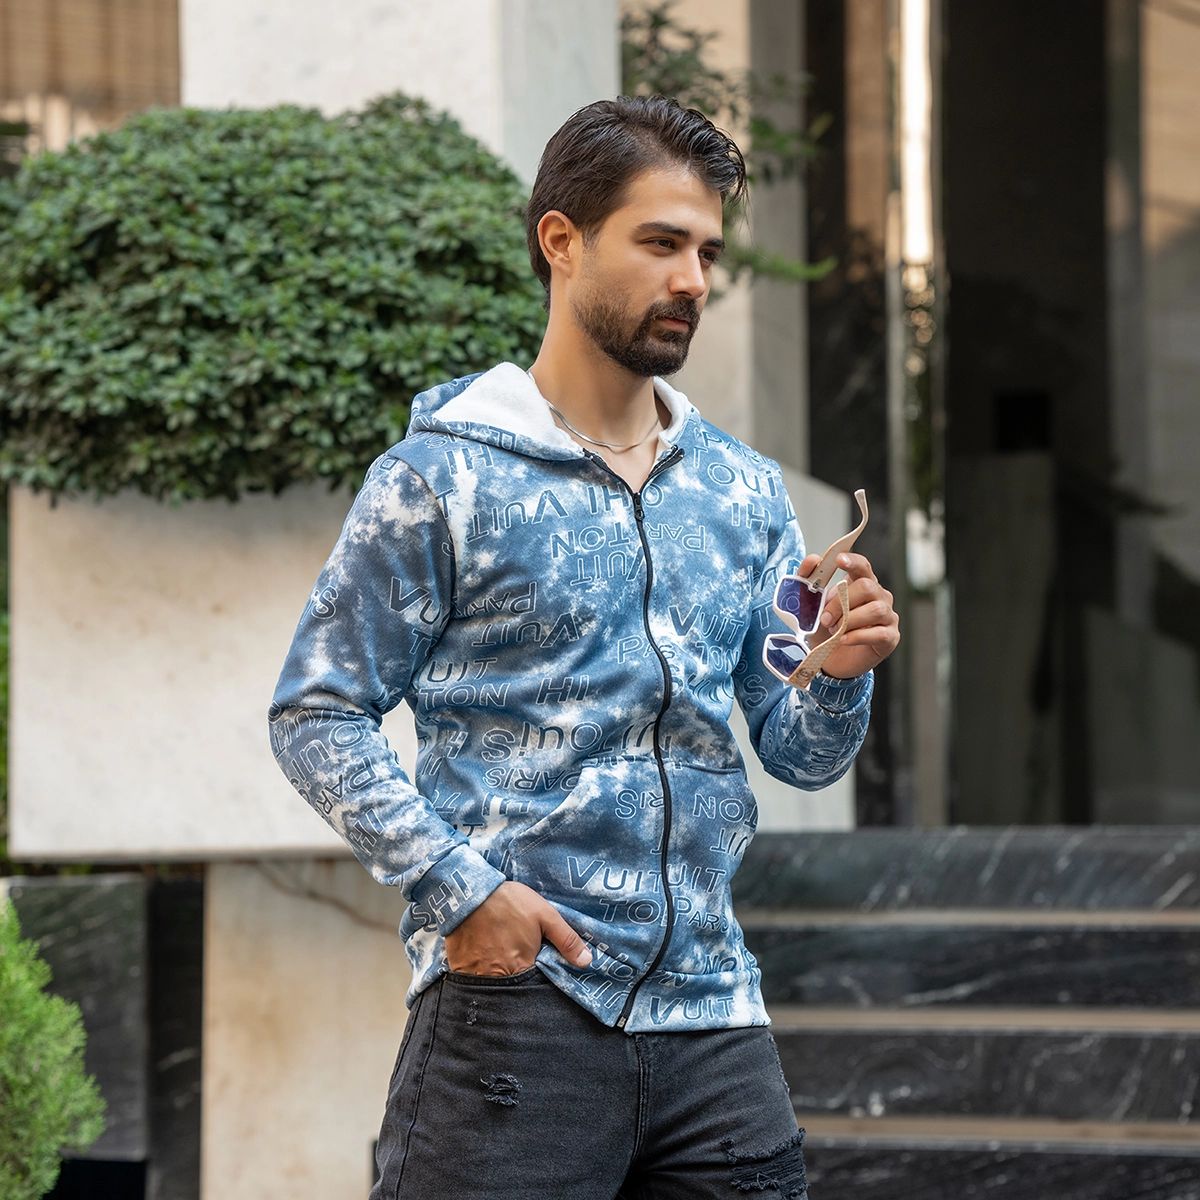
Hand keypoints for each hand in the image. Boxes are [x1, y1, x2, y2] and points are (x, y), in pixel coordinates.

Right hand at [443, 880, 592, 975]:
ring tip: (497, 956)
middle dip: (516, 977)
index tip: (536, 965)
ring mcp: (476, 975)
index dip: (536, 977)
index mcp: (523, 968)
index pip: (534, 985)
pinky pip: (471, 978)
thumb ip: (566, 940)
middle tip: (514, 957)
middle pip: (512, 986)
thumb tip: (587, 962)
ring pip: (491, 983)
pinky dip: (476, 971)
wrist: (469, 892)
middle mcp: (499, 978)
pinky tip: (480, 956)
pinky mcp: (459, 967)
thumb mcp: (545, 915)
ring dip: (496, 975)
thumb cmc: (510, 902)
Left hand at [798, 551, 899, 678]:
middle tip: (824, 618)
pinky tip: (843, 640)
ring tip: (834, 630)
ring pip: (875, 609)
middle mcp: (879, 597)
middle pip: (867, 587)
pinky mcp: (890, 638)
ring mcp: (888, 617)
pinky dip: (857, 636)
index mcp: (862, 584)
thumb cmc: (827, 630)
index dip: (853, 561)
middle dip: (841, 602)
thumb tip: (812, 560)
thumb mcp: (812, 607)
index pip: (863, 566)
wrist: (831, 661)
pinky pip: (879, 633)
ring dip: (849, 620)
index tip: (839, 560)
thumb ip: (809, 581)